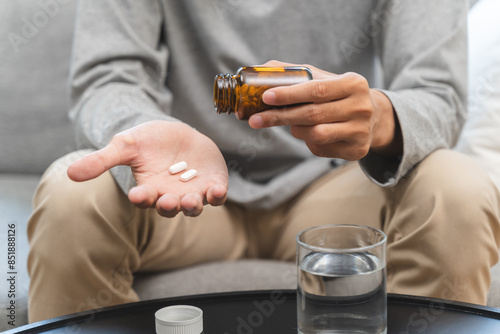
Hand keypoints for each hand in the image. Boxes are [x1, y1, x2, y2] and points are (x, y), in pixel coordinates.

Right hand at [67, 121, 227, 217]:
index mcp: (149, 189)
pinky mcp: (212, 183)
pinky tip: (216, 191)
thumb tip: (69, 174)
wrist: (176, 133)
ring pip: (193, 206)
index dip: (142, 198)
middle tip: (167, 201)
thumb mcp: (124, 146)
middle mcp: (171, 195)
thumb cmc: (148, 141)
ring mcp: (193, 191)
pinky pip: (215, 195)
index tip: (137, 193)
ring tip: (191, 200)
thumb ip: (102, 160)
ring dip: (193, 205)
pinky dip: (216, 196)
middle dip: (169, 206)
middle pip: (170, 207)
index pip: (144, 199)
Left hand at [248, 60, 401, 159]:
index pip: (316, 89)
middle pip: (312, 114)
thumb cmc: (338, 95)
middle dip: (280, 117)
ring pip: (315, 134)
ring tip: (291, 123)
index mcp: (354, 83)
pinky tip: (309, 133)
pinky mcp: (357, 151)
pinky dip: (307, 141)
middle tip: (255, 119)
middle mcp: (361, 107)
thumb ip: (295, 73)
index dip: (289, 94)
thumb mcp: (324, 79)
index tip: (265, 97)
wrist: (372, 117)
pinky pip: (320, 148)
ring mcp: (361, 131)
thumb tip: (259, 70)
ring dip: (295, 129)